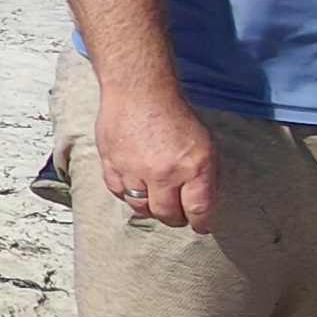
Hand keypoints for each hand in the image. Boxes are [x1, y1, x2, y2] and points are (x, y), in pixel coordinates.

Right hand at [93, 82, 218, 229]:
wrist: (139, 91)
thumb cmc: (175, 114)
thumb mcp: (205, 144)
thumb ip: (204, 174)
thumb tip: (202, 200)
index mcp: (193, 167)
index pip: (199, 209)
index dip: (201, 222)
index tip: (201, 226)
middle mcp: (163, 173)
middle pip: (167, 213)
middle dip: (175, 218)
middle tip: (178, 215)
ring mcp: (134, 170)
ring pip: (140, 206)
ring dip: (150, 208)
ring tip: (155, 202)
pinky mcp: (111, 163)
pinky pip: (118, 192)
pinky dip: (127, 194)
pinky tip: (134, 188)